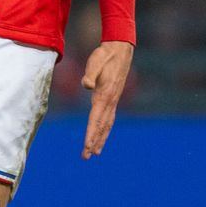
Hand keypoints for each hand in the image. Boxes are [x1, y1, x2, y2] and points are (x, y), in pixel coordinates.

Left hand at [81, 40, 133, 158]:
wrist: (119, 49)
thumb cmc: (104, 55)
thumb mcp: (94, 62)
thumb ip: (90, 74)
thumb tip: (85, 85)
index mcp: (104, 96)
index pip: (95, 120)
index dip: (90, 134)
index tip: (86, 148)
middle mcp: (110, 101)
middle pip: (101, 126)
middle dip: (94, 142)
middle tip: (87, 157)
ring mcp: (113, 100)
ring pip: (106, 124)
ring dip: (100, 138)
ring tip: (95, 152)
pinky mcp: (113, 97)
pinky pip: (109, 118)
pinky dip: (105, 129)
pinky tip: (103, 133)